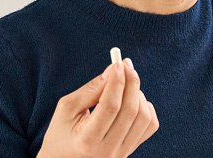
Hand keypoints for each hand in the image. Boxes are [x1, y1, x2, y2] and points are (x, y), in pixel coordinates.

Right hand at [37, 59, 158, 157]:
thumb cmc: (61, 134)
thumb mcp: (67, 109)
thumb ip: (91, 89)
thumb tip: (114, 70)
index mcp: (86, 141)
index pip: (109, 107)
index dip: (116, 82)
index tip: (118, 63)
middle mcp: (107, 150)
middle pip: (130, 110)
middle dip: (130, 82)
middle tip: (126, 65)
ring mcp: (122, 153)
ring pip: (144, 117)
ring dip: (138, 94)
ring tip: (125, 86)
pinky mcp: (131, 150)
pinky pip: (150, 125)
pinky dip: (146, 107)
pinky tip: (133, 101)